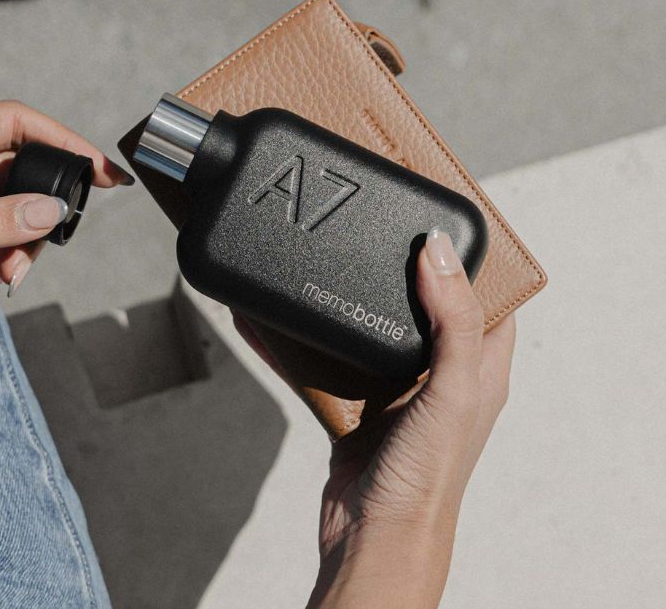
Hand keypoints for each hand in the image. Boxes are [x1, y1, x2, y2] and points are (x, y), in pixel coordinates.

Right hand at [235, 229, 514, 607]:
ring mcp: (396, 389)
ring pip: (369, 328)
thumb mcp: (451, 390)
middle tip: (370, 230)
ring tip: (320, 262)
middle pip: (422, 305)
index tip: (434, 221)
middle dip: (397, 269)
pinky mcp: (356, 405)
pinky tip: (272, 321)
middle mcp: (440, 374)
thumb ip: (452, 321)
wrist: (373, 534)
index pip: (485, 297)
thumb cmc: (425, 476)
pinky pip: (328, 360)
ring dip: (345, 299)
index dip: (466, 259)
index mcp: (480, 367)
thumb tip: (437, 252)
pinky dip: (301, 341)